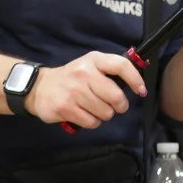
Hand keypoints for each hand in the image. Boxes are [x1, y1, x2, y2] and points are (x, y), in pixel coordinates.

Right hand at [29, 51, 144, 129]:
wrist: (41, 87)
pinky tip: (85, 114)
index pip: (120, 65)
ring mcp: (74, 91)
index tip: (141, 90)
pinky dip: (93, 122)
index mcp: (93, 60)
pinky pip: (92, 122)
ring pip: (105, 112)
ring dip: (105, 115)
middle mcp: (84, 73)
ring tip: (95, 108)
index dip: (135, 79)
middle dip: (120, 105)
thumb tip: (135, 80)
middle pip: (115, 95)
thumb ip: (109, 70)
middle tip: (117, 106)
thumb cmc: (72, 77)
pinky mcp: (66, 108)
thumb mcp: (89, 65)